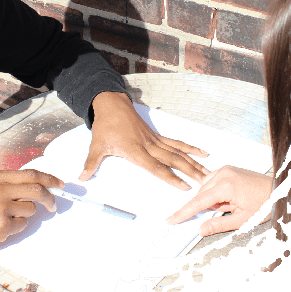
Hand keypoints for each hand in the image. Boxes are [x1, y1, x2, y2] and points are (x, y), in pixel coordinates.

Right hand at [0, 169, 63, 253]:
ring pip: (30, 209)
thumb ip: (10, 184)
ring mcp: (0, 208)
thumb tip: (40, 184)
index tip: (59, 184)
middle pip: (36, 189)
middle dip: (49, 198)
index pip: (30, 174)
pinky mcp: (3, 225)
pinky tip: (3, 226)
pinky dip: (18, 226)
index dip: (48, 178)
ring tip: (9, 218)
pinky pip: (23, 224)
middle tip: (53, 205)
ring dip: (26, 215)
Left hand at [84, 91, 208, 190]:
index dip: (170, 177)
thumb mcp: (96, 145)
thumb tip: (81, 178)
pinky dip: (190, 148)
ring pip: (178, 152)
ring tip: (209, 171)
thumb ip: (91, 163)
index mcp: (135, 150)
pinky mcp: (157, 136)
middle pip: (173, 160)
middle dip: (190, 172)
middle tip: (205, 183)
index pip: (156, 167)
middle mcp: (149, 145)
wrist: (112, 105)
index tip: (184, 187)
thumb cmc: (105, 126)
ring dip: (194, 162)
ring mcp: (155, 140)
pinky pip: (176, 143)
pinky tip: (203, 153)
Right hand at [166, 165, 272, 235]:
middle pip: (201, 194)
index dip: (184, 212)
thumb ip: (219, 224)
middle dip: (205, 207)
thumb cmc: (264, 204)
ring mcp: (225, 169)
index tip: (171, 219)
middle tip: (224, 213)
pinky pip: (211, 180)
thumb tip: (201, 229)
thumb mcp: (243, 220)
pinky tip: (227, 198)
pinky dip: (213, 191)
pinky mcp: (227, 168)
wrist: (279, 189)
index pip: (198, 202)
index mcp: (226, 187)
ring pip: (204, 187)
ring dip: (210, 199)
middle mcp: (223, 174)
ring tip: (229, 205)